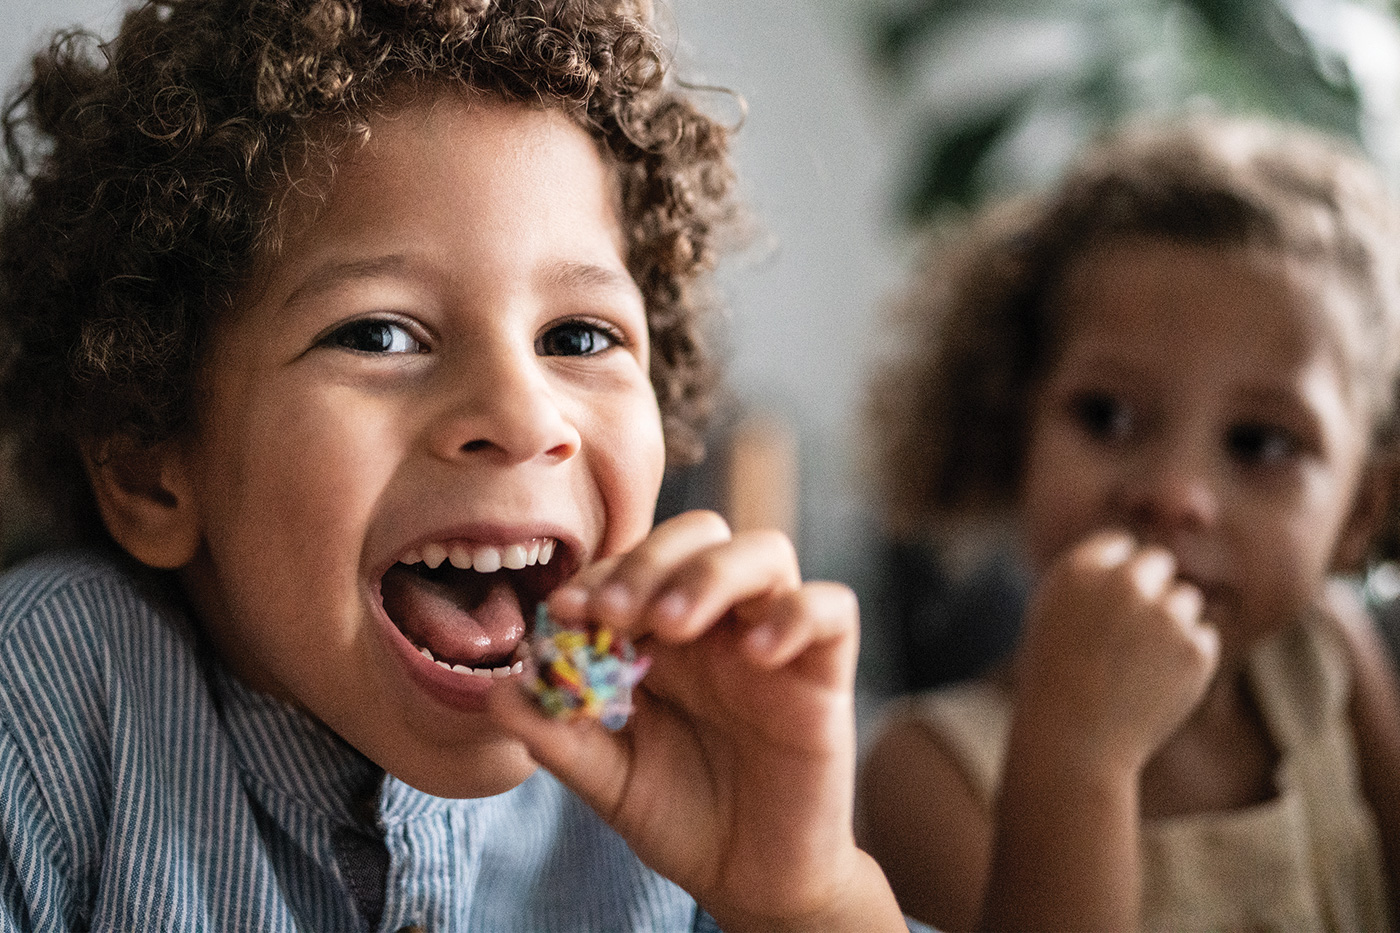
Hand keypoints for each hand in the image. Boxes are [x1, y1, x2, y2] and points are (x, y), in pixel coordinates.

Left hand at [490, 510, 903, 931]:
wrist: (748, 878)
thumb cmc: (680, 817)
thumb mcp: (607, 779)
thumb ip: (560, 736)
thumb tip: (500, 691)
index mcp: (664, 634)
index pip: (636, 564)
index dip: (600, 573)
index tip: (564, 610)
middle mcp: (720, 623)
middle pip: (700, 534)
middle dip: (651, 561)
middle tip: (614, 613)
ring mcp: (775, 641)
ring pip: (765, 552)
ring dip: (712, 573)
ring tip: (673, 626)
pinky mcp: (825, 673)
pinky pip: (832, 609)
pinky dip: (796, 614)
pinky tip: (756, 654)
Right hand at [1015, 530, 1219, 777]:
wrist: (1073, 744)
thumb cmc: (1055, 684)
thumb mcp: (1054, 619)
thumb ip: (1093, 584)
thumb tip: (1135, 557)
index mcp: (1077, 570)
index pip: (1117, 545)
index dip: (1115, 574)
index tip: (1109, 603)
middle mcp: (1123, 583)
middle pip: (1158, 562)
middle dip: (1151, 589)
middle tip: (1132, 632)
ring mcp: (1163, 615)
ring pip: (1186, 599)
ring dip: (1171, 623)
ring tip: (1137, 666)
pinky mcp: (1195, 648)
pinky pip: (1202, 637)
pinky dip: (1188, 657)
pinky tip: (1156, 684)